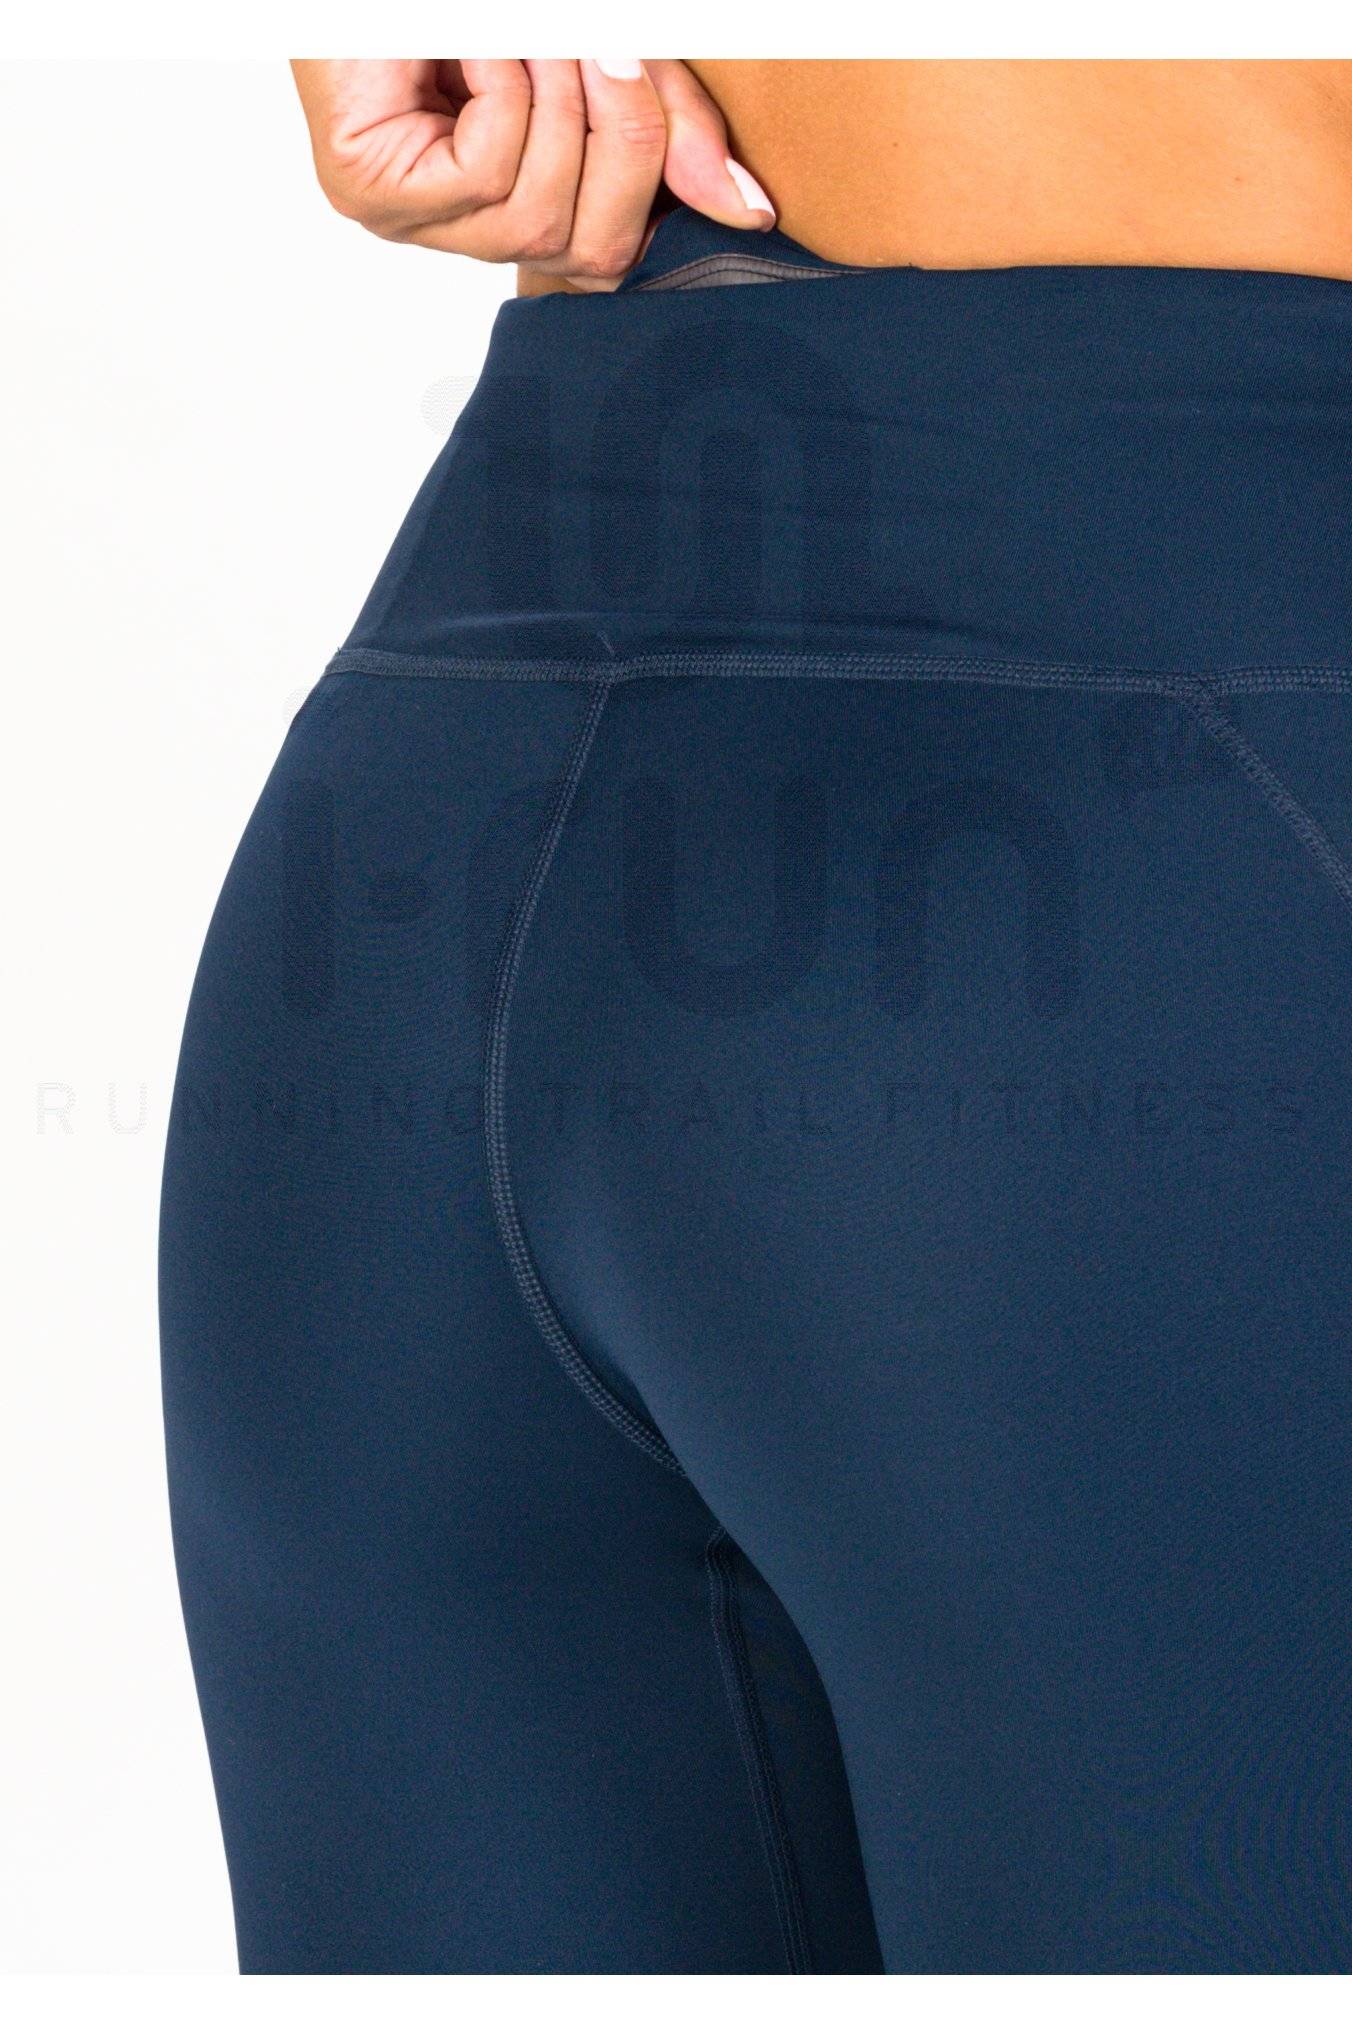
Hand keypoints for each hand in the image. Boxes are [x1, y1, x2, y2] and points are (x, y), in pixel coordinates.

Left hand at [290, 59, 774, 289]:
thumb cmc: (481, 10)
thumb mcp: (605, 62)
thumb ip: (673, 133)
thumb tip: (752, 213)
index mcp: (524, 210)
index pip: (619, 256)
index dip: (655, 173)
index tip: (649, 73)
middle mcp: (468, 235)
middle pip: (594, 254)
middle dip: (616, 137)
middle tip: (600, 45)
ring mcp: (413, 223)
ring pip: (537, 220)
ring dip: (554, 103)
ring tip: (525, 36)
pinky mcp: (368, 194)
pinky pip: (484, 176)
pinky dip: (500, 90)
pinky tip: (471, 48)